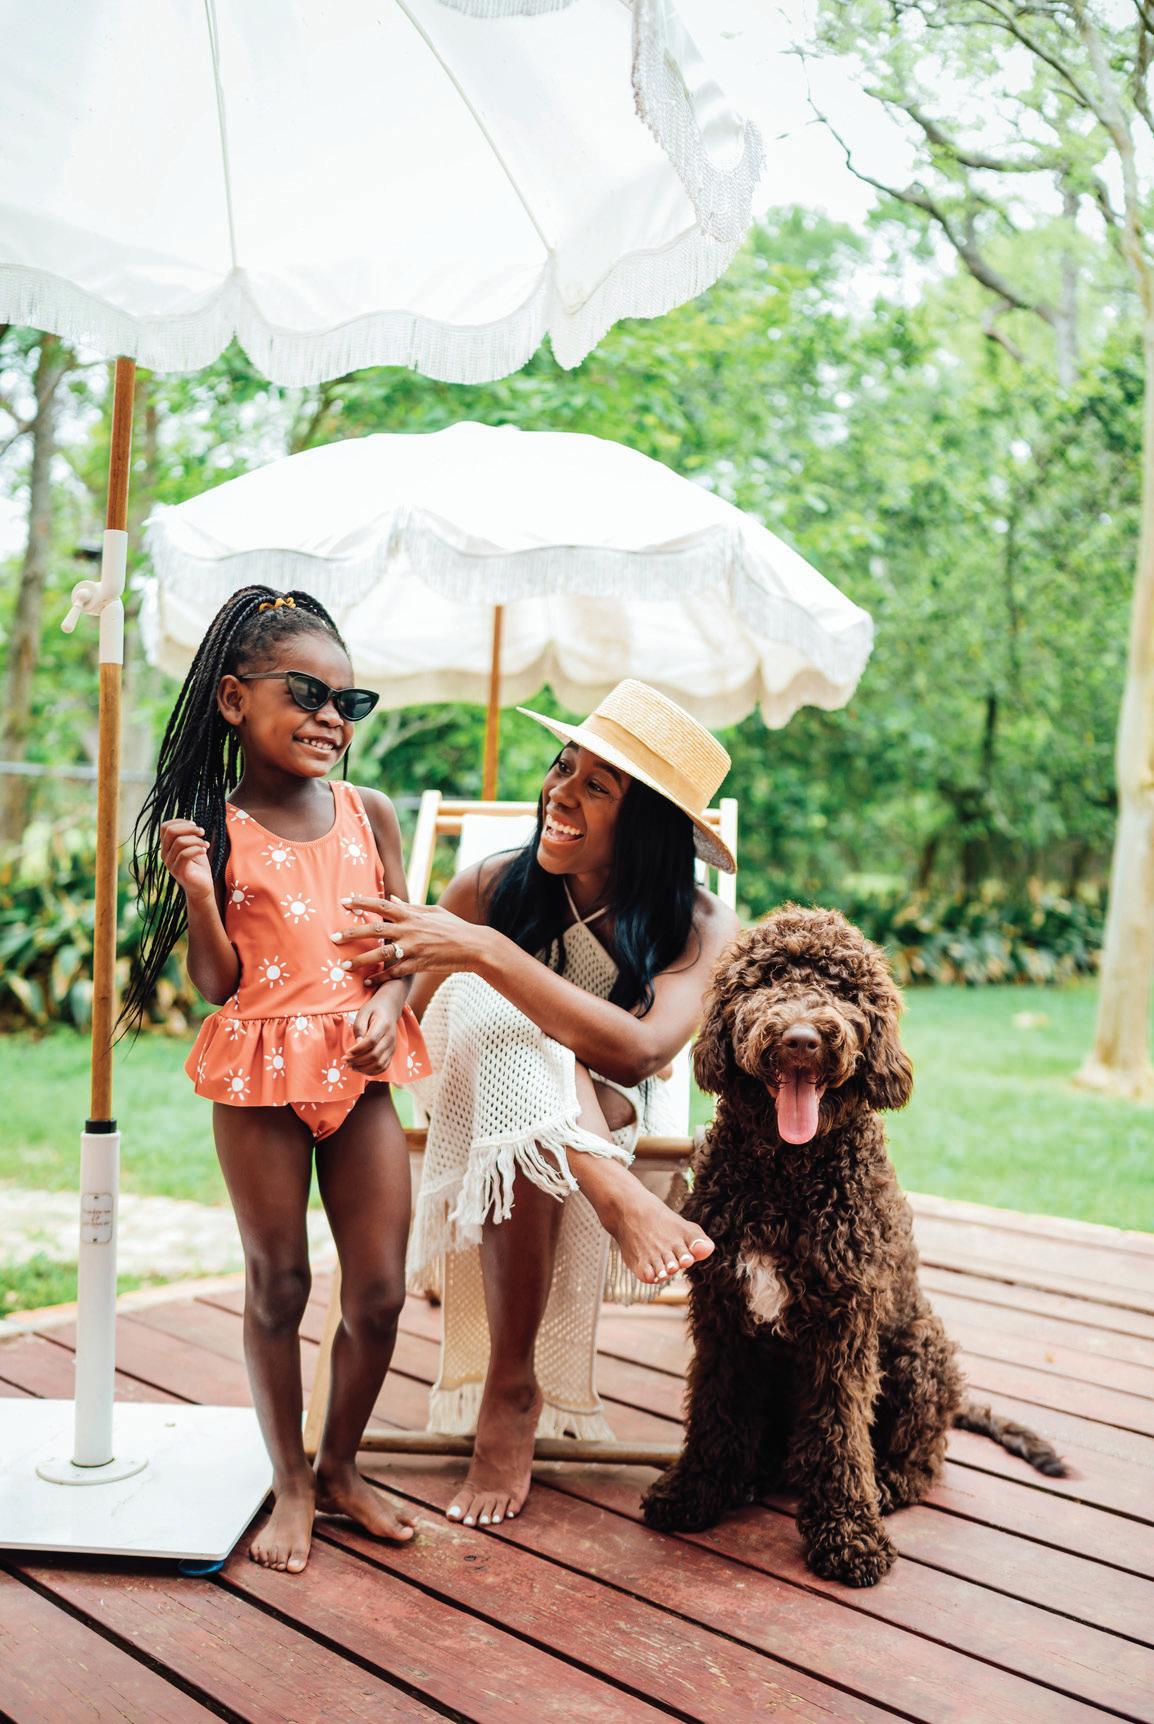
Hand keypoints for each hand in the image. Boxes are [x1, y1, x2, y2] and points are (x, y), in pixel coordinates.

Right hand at [160, 818, 214, 902]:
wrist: (202, 887)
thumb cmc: (198, 866)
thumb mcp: (193, 846)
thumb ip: (188, 836)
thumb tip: (190, 823)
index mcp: (166, 846)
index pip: (164, 827)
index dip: (179, 821)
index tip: (194, 824)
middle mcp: (165, 854)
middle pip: (171, 832)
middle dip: (189, 828)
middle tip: (202, 832)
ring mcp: (170, 863)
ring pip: (180, 842)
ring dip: (197, 840)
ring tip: (206, 844)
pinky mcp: (178, 871)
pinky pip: (185, 854)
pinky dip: (197, 849)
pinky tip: (205, 850)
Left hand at [331, 895, 487, 981]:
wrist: (473, 946)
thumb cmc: (454, 927)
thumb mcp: (433, 911)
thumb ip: (410, 906)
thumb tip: (391, 896)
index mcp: (412, 915)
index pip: (382, 905)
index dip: (361, 902)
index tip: (343, 902)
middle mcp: (410, 930)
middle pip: (375, 930)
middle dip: (352, 933)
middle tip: (333, 937)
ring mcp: (413, 948)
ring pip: (381, 954)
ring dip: (360, 960)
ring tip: (343, 965)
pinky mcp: (418, 965)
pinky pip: (394, 973)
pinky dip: (380, 978)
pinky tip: (367, 983)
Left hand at [347, 992, 399, 1075]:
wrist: (389, 1009)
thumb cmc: (373, 1010)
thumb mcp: (363, 1013)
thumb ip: (360, 1028)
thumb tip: (357, 1045)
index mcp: (383, 1025)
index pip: (371, 1041)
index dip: (358, 1050)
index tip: (346, 1053)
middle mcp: (390, 1038)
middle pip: (375, 1055)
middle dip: (358, 1061)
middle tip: (345, 1061)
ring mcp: (392, 1047)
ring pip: (380, 1064)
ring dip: (364, 1069)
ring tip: (351, 1067)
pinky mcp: (391, 1053)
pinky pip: (383, 1067)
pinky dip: (371, 1071)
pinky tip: (360, 1069)